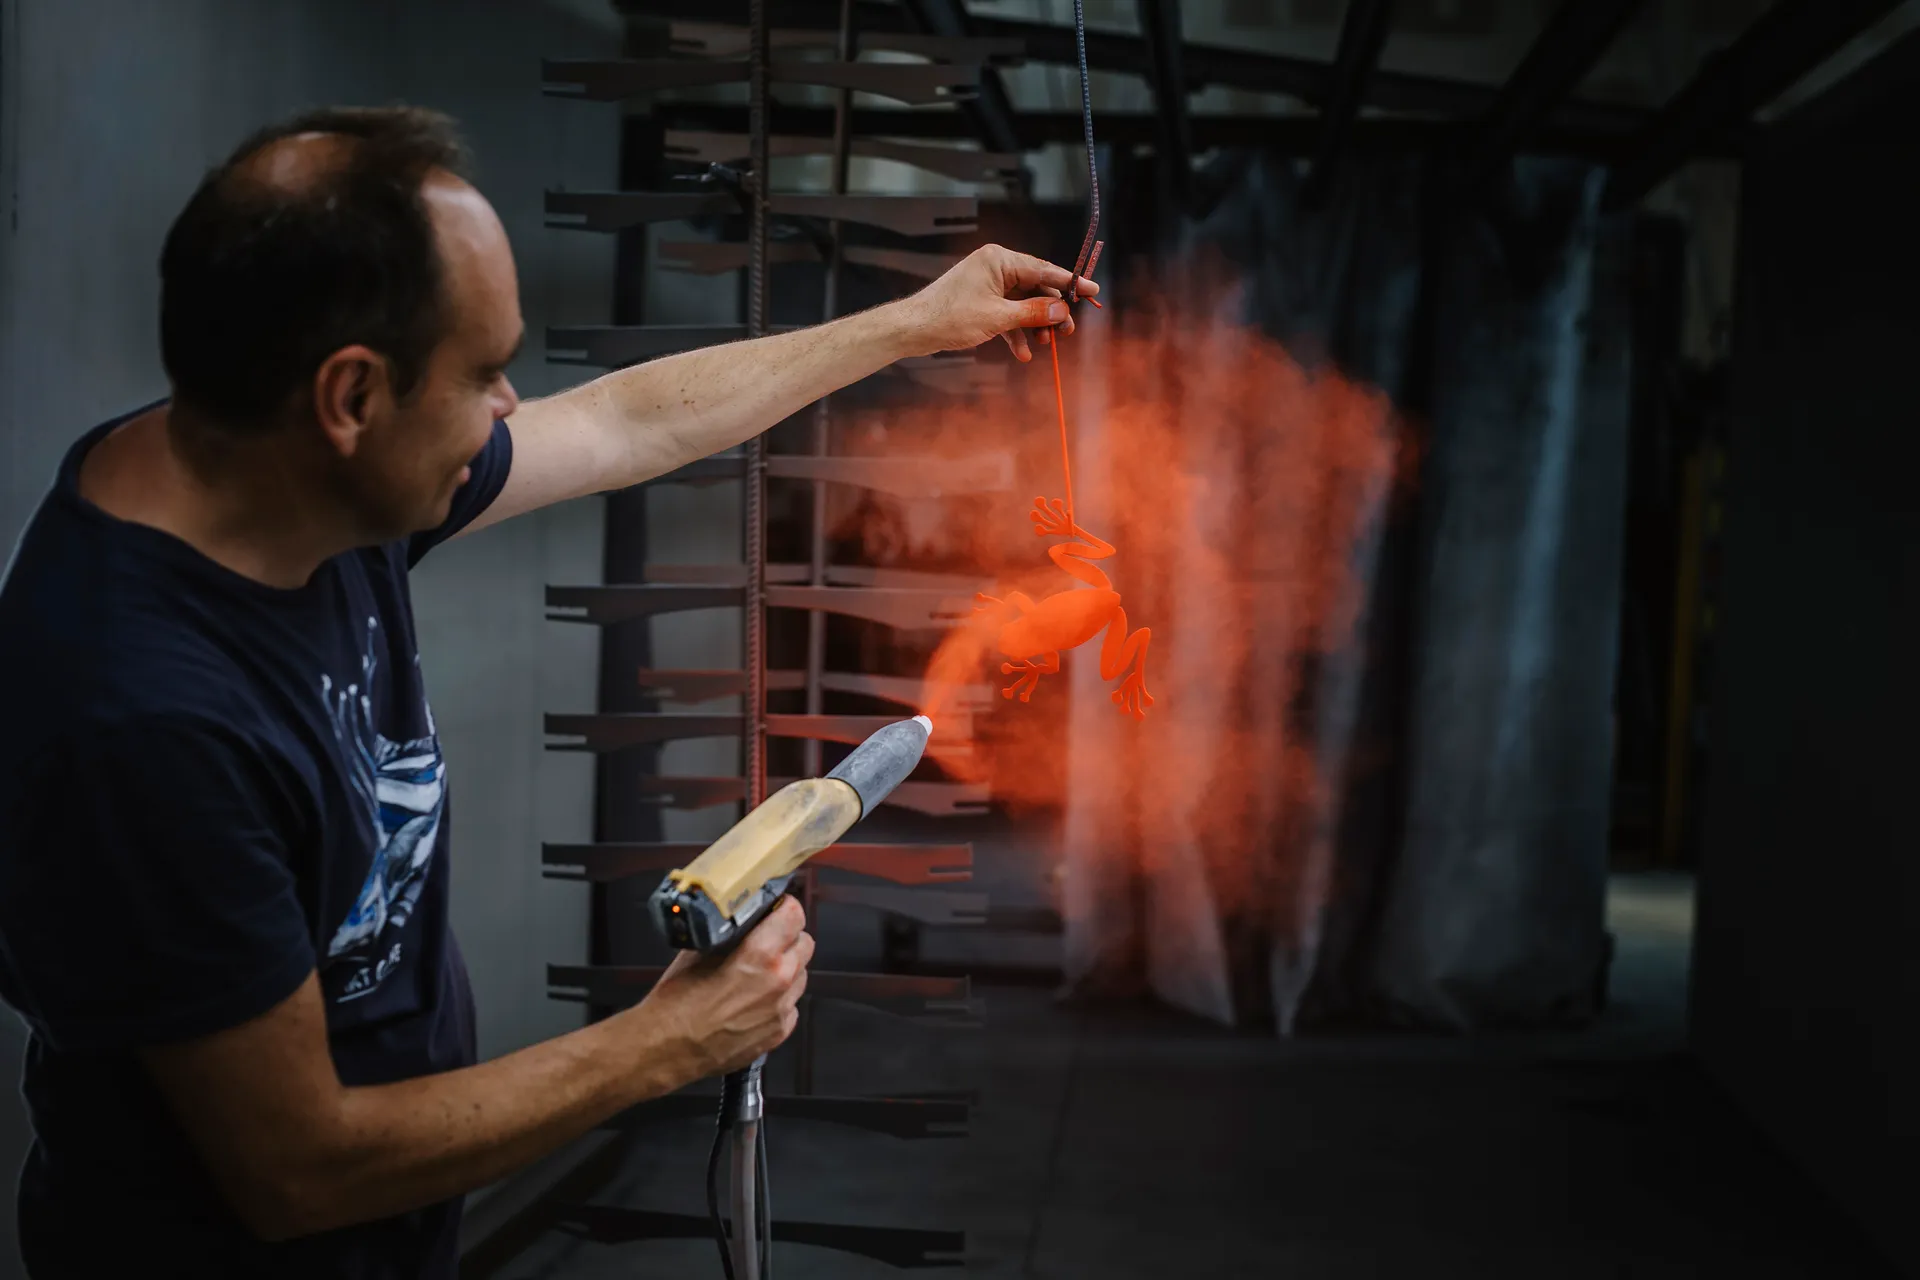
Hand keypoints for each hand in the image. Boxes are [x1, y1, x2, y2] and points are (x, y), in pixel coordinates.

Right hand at [636, 897, 812, 1083]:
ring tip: (757, 974)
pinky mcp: (779, 1033)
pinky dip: (778, 999)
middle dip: (788, 938)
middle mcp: (778, 981)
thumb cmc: (677, 1003)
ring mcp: (781, 1009)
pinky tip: (753, 1001)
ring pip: (800, 975)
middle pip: (804, 944)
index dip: (785, 909)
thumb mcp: (700, 950)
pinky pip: (790, 1005)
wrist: (667, 1048)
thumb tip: (745, 922)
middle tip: (768, 939)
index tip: (777, 910)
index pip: (795, 915)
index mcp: (760, 955)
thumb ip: (732, 933)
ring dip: (786, 969)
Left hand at [899, 244, 1100, 363]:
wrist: (914, 329)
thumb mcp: (998, 318)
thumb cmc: (950, 317)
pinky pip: (1007, 314)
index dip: (1069, 283)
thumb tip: (1062, 311)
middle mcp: (996, 267)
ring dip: (1034, 325)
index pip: (1043, 269)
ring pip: (1023, 303)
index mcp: (1000, 260)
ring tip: (1044, 344)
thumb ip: (1033, 313)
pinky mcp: (981, 301)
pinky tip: (1023, 353)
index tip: (1092, 290)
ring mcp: (988, 284)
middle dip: (1051, 312)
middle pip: (1036, 287)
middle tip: (1067, 332)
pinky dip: (1016, 331)